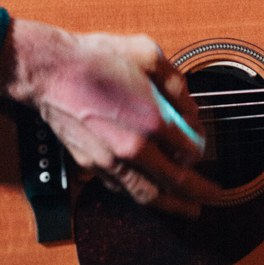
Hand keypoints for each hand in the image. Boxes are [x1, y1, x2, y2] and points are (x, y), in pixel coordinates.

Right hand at [0, 18, 221, 217]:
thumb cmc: (95, 58)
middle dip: (199, 192)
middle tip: (214, 198)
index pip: (191, 148)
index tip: (199, 139)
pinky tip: (148, 196)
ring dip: (171, 206)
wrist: (49, 71)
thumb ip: (175, 82)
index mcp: (152, 121)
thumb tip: (188, 107)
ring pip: (147, 195)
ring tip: (188, 210)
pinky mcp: (92, 165)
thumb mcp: (147, 53)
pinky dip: (140, 196)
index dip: (200, 145)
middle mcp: (134, 149)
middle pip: (175, 182)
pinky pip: (122, 190)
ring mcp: (111, 161)